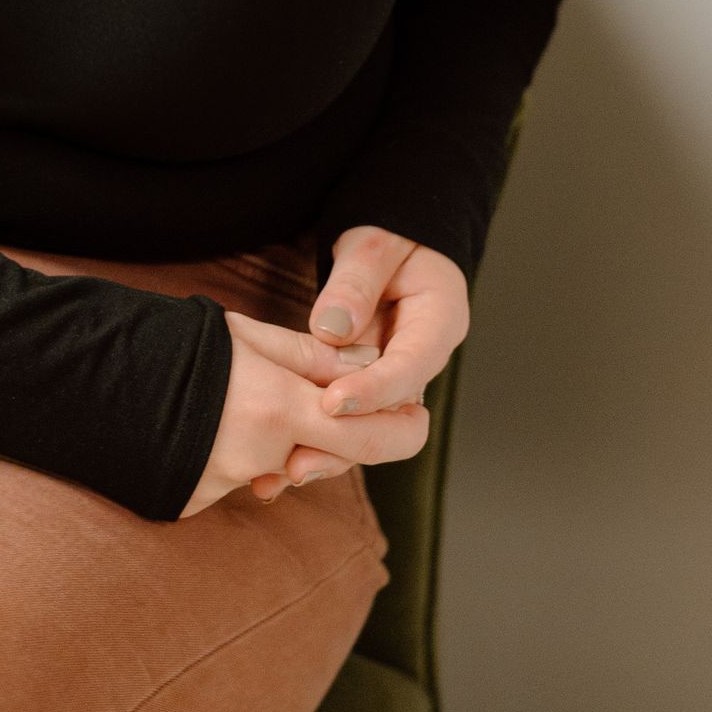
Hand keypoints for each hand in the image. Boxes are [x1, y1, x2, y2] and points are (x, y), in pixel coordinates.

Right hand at [181, 311, 429, 517]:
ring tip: (234, 399)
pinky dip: (233, 457)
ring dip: (277, 443)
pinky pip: (237, 481)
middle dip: (332, 429)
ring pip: (280, 468)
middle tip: (319, 395)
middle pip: (328, 456)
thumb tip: (372, 365)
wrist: (87, 378)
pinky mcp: (196, 502)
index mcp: (280, 408)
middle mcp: (260, 458)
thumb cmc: (172, 346)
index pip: (374, 438)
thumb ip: (314, 358)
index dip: (405, 428)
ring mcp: (226, 486)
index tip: (414, 413)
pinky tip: (203, 424)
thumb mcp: (247, 336)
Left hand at [246, 225, 469, 501]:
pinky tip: (272, 466)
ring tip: (279, 475)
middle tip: (300, 461)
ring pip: (364, 425)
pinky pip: (341, 415)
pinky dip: (311, 436)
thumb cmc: (390, 236)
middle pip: (391, 414)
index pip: (411, 366)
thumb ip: (356, 282)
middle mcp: (420, 359)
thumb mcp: (376, 243)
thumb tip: (332, 330)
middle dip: (346, 441)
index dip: (373, 392)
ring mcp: (391, 376)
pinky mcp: (364, 384)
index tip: (330, 404)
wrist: (392, 245)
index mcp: (439, 322)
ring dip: (325, 451)